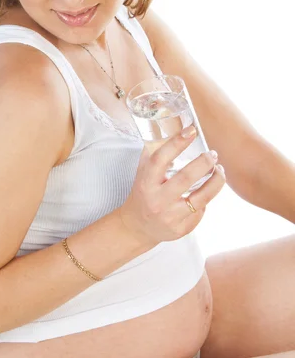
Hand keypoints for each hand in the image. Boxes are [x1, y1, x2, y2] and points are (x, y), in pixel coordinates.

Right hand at [116, 127, 225, 246]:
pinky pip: (200, 211)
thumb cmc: (143, 191)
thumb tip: (175, 128)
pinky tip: (206, 192)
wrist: (137, 226)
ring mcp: (169, 216)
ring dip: (216, 182)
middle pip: (186, 178)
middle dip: (204, 163)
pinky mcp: (181, 229)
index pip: (160, 158)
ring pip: (201, 198)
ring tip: (221, 170)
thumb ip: (154, 152)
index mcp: (146, 181)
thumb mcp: (143, 171)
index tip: (191, 130)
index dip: (177, 143)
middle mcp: (157, 199)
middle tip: (213, 154)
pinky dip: (206, 199)